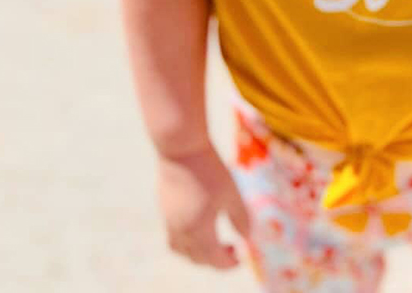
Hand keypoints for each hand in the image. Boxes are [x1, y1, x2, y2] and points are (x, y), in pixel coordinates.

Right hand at [156, 145, 251, 267]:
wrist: (182, 148)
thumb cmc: (210, 169)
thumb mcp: (231, 193)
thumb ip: (240, 218)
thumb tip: (247, 238)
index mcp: (198, 231)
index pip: (214, 260)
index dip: (229, 263)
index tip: (241, 256)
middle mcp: (181, 231)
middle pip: (198, 258)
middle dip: (216, 259)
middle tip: (233, 249)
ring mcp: (169, 221)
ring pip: (182, 251)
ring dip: (199, 254)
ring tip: (215, 242)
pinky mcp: (164, 209)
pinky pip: (174, 237)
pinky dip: (187, 242)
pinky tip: (200, 226)